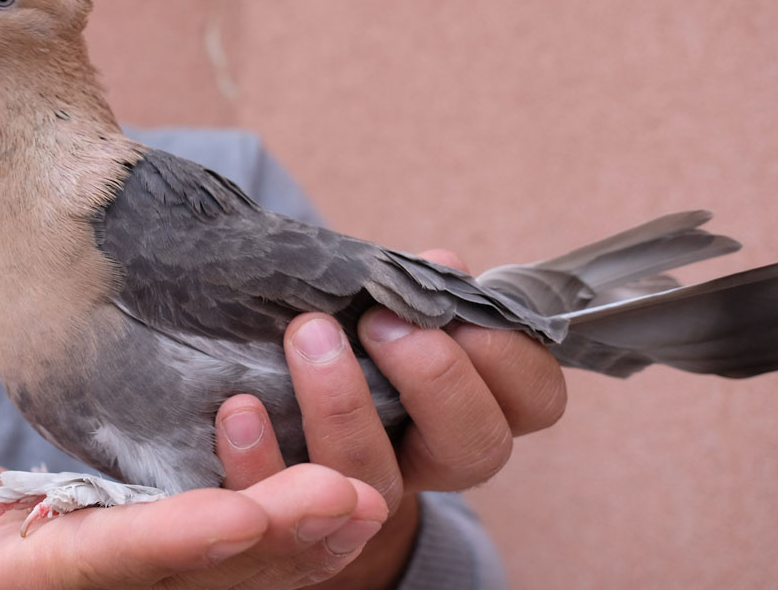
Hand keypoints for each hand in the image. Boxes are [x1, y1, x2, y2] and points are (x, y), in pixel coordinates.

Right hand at [0, 451, 387, 589]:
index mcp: (51, 579)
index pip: (124, 558)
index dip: (181, 536)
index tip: (239, 515)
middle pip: (207, 567)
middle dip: (278, 540)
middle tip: (349, 499)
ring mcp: (160, 585)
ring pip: (245, 572)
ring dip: (310, 540)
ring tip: (372, 496)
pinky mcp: (187, 566)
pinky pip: (252, 559)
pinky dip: (303, 533)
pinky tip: (358, 499)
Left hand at [215, 249, 566, 589]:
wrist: (282, 412)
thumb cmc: (356, 345)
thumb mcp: (395, 313)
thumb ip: (421, 293)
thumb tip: (440, 263)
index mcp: (482, 407)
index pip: (537, 400)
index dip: (507, 359)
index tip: (450, 310)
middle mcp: (438, 462)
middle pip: (476, 448)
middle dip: (435, 378)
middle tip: (380, 321)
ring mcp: (373, 497)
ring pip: (378, 479)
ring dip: (344, 405)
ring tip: (308, 335)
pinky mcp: (305, 513)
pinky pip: (286, 502)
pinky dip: (263, 457)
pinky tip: (241, 408)